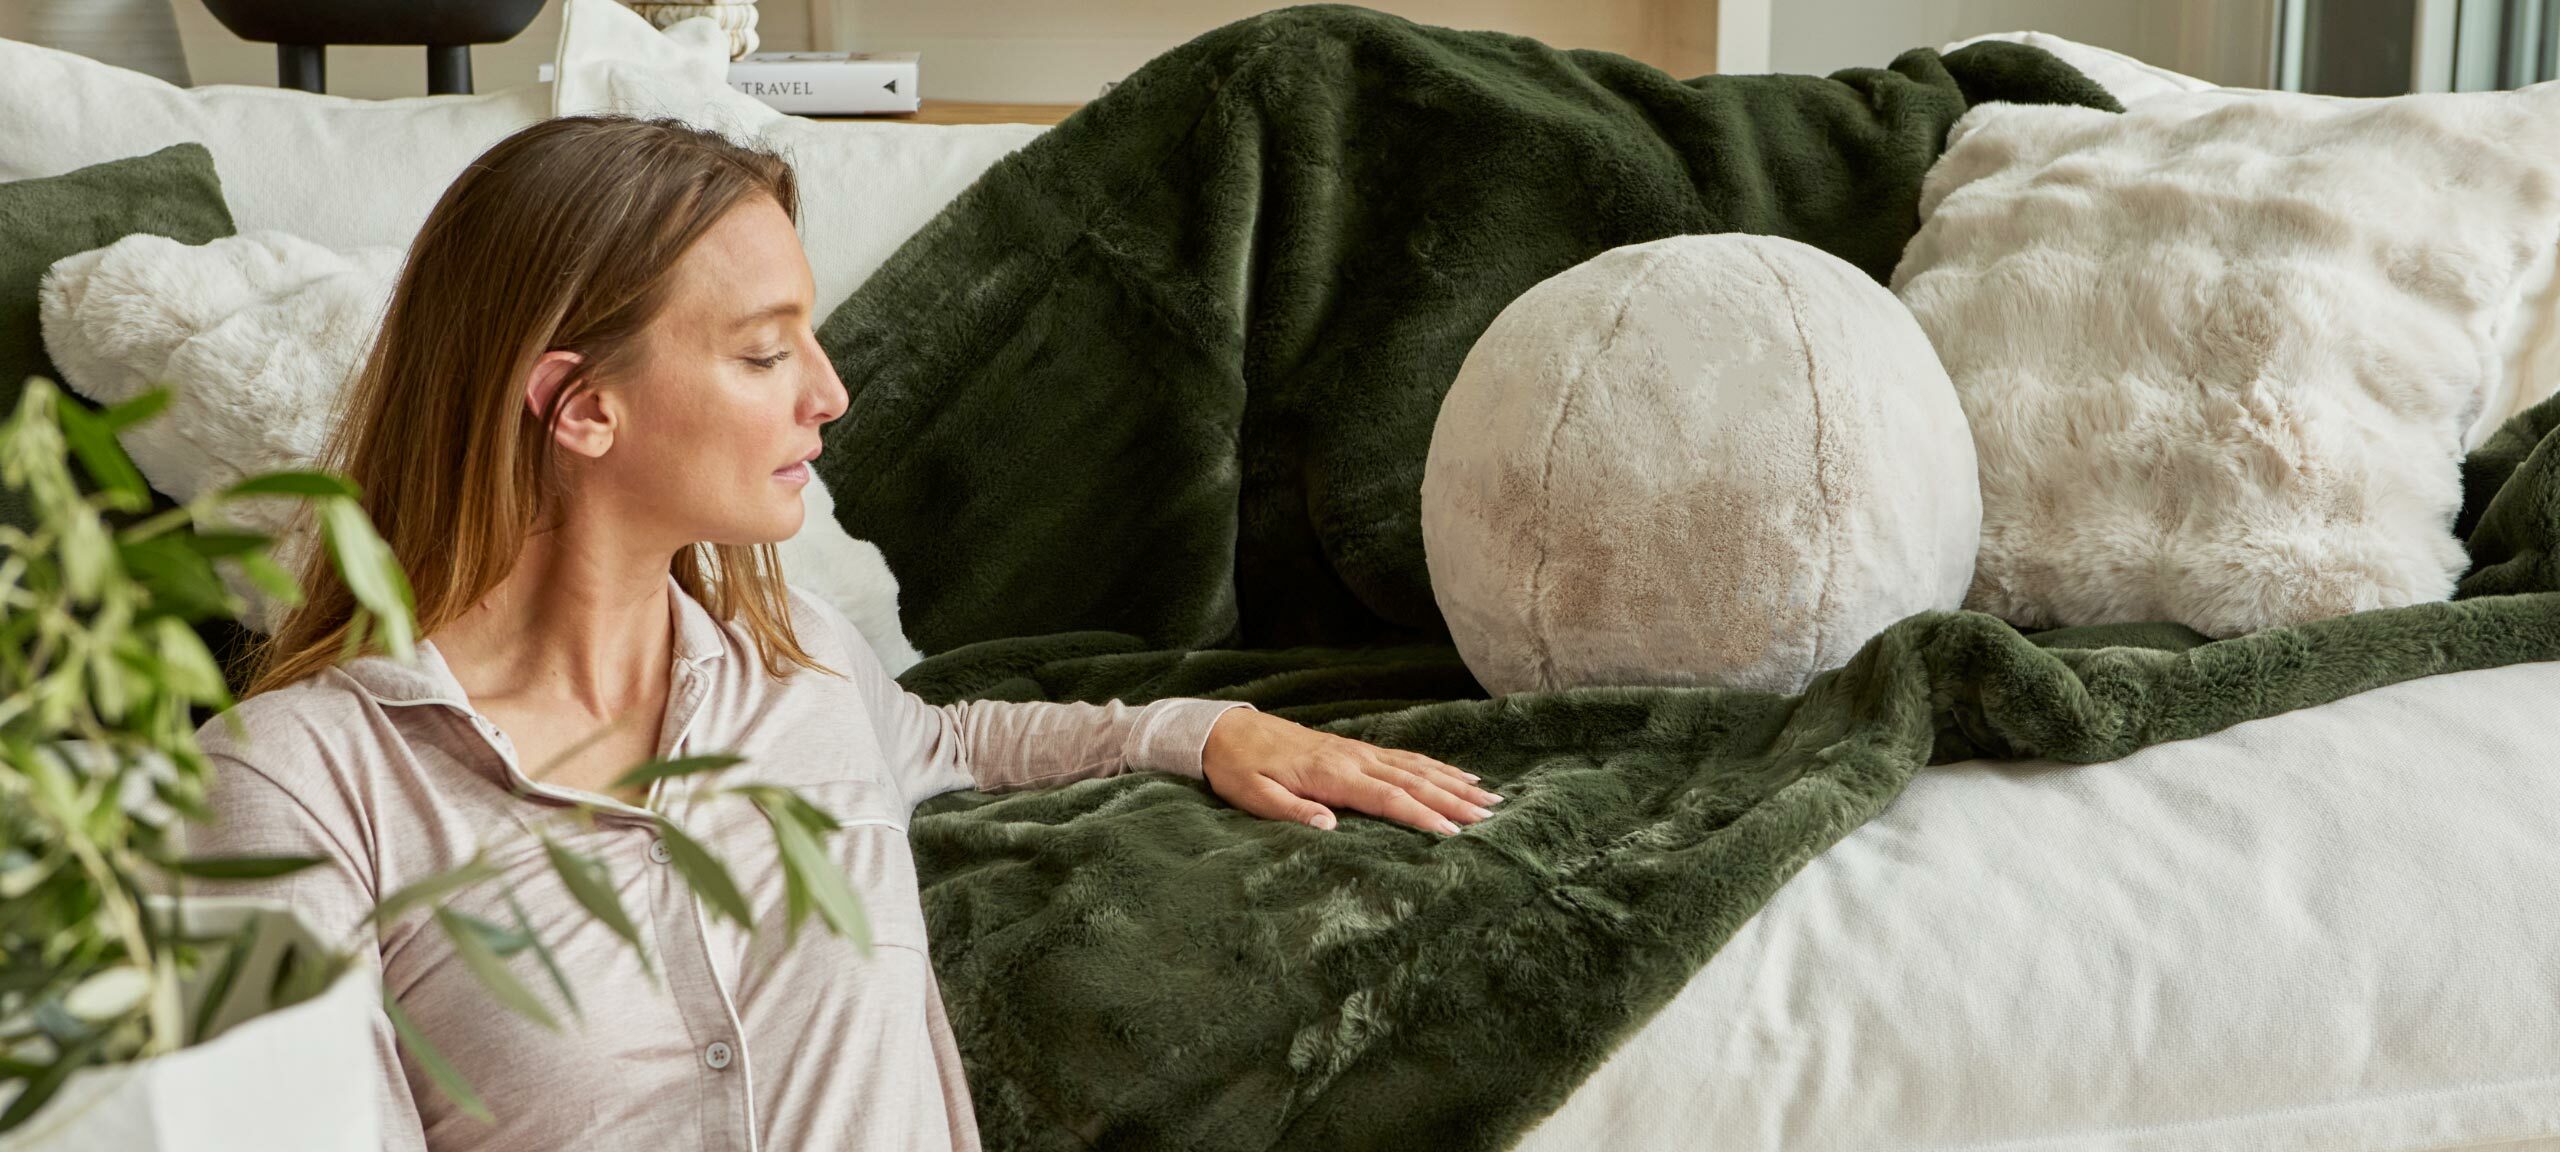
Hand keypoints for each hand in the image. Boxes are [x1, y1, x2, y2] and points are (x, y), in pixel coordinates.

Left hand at [1198, 707, 1502, 835]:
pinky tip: (1458, 775)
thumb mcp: (1253, 796)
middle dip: (1453, 800)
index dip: (1421, 816)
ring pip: (1417, 767)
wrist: (1227, 730)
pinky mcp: (1357, 749)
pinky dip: (1436, 767)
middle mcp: (1353, 758)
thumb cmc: (1238, 768)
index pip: (1387, 797)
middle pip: (1413, 781)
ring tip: (1490, 798)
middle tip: (1490, 817)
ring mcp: (1358, 751)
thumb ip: (1292, 811)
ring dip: (1454, 783)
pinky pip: (1406, 757)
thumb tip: (1330, 828)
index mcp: (1331, 774)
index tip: (1453, 833)